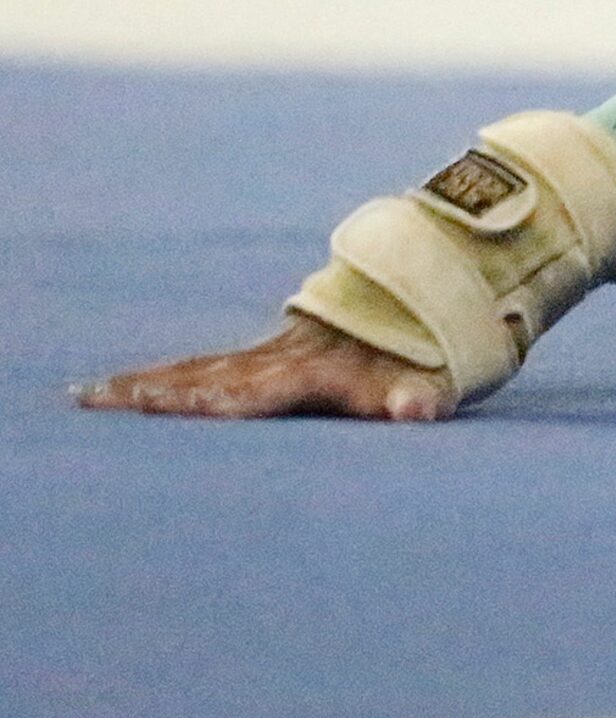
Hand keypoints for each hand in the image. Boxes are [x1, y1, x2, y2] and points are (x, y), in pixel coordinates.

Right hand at [75, 314, 455, 420]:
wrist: (409, 309)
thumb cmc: (414, 363)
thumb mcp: (426, 380)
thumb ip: (418, 396)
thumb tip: (417, 407)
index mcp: (310, 372)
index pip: (257, 392)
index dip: (221, 400)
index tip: (179, 407)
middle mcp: (274, 362)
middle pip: (205, 378)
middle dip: (155, 392)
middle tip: (100, 400)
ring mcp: (258, 358)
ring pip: (190, 371)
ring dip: (141, 385)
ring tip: (88, 396)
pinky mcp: (250, 361)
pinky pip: (194, 369)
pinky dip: (153, 379)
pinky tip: (114, 390)